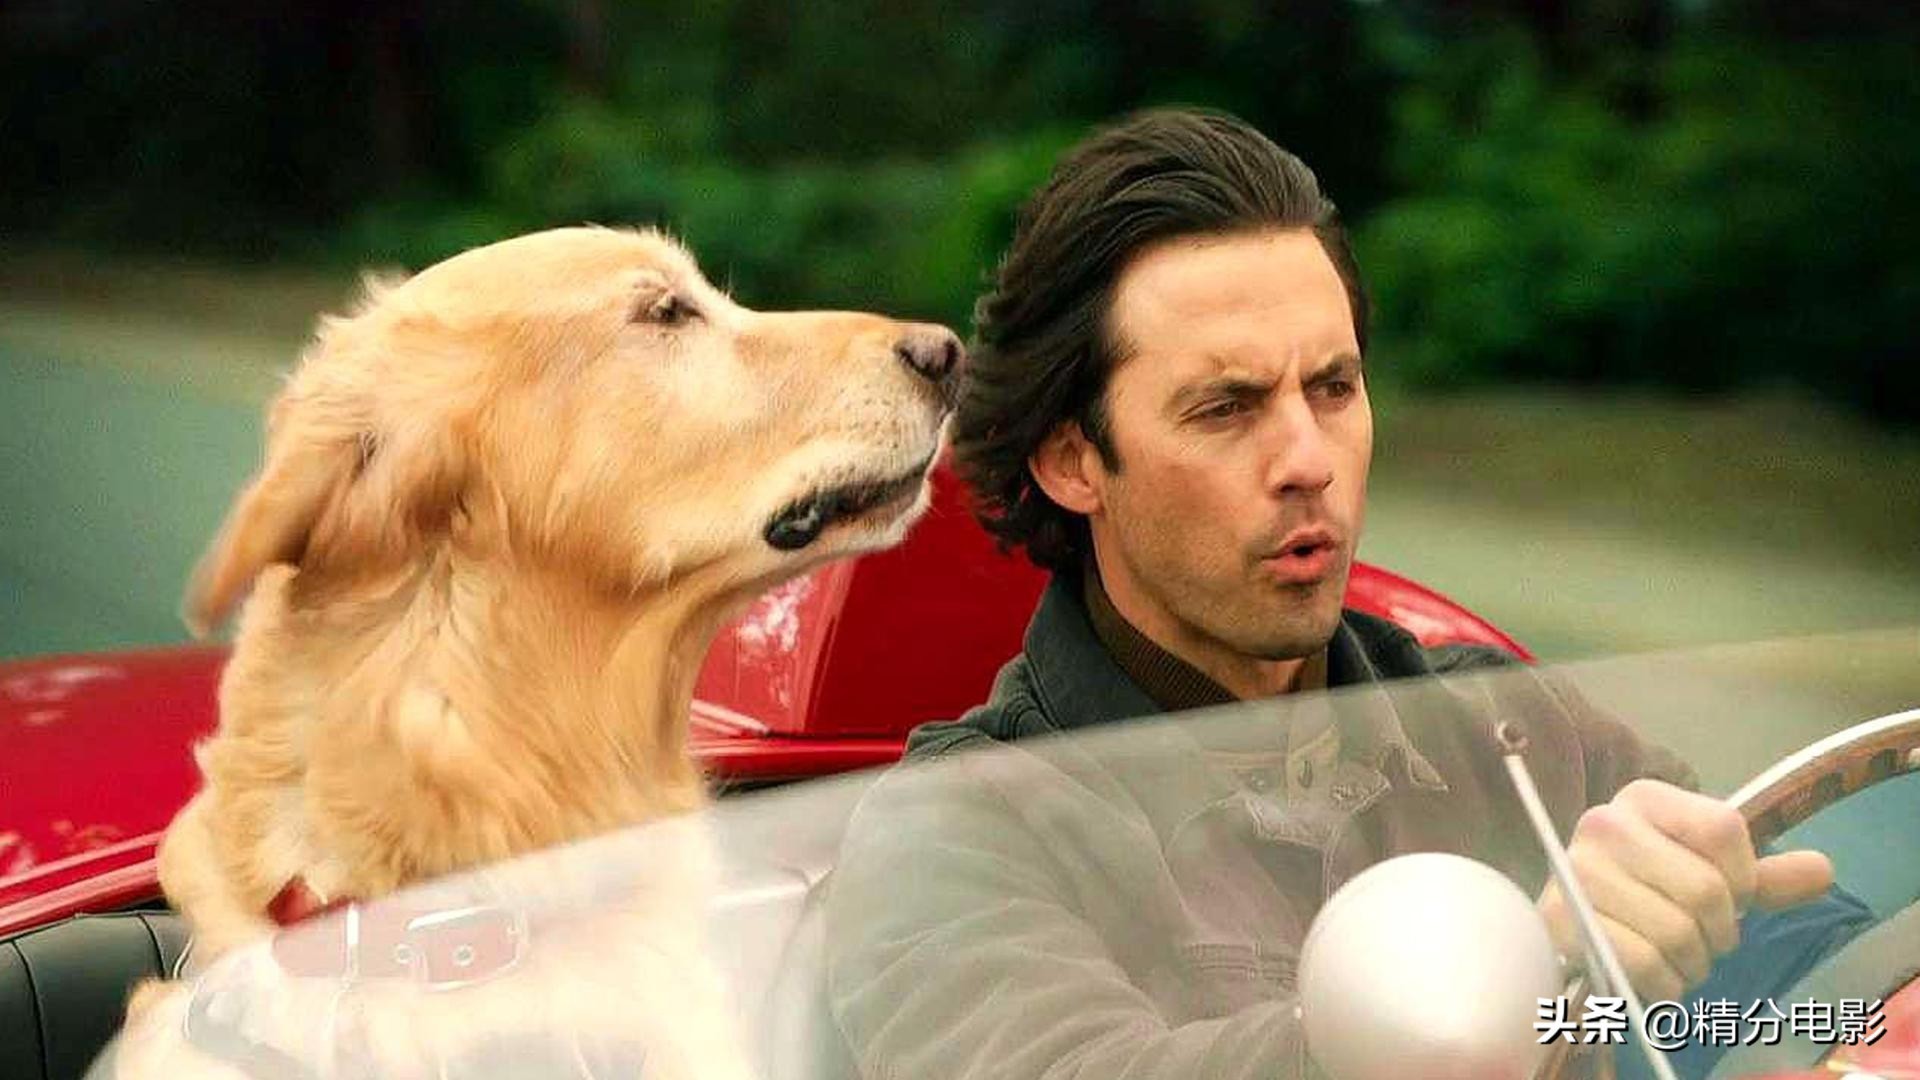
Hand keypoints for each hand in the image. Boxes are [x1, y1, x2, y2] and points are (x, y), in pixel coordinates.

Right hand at [1536, 779, 1832, 1001]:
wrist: (1574, 920)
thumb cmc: (1648, 890)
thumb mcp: (1704, 871)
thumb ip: (1763, 875)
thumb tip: (1823, 870)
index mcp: (1645, 798)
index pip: (1723, 829)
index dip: (1744, 877)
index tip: (1731, 897)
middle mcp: (1604, 823)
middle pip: (1705, 890)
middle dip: (1721, 933)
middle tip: (1704, 939)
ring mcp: (1576, 871)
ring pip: (1677, 934)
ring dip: (1693, 965)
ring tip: (1678, 959)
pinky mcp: (1559, 921)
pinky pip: (1643, 965)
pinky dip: (1664, 985)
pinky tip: (1654, 976)